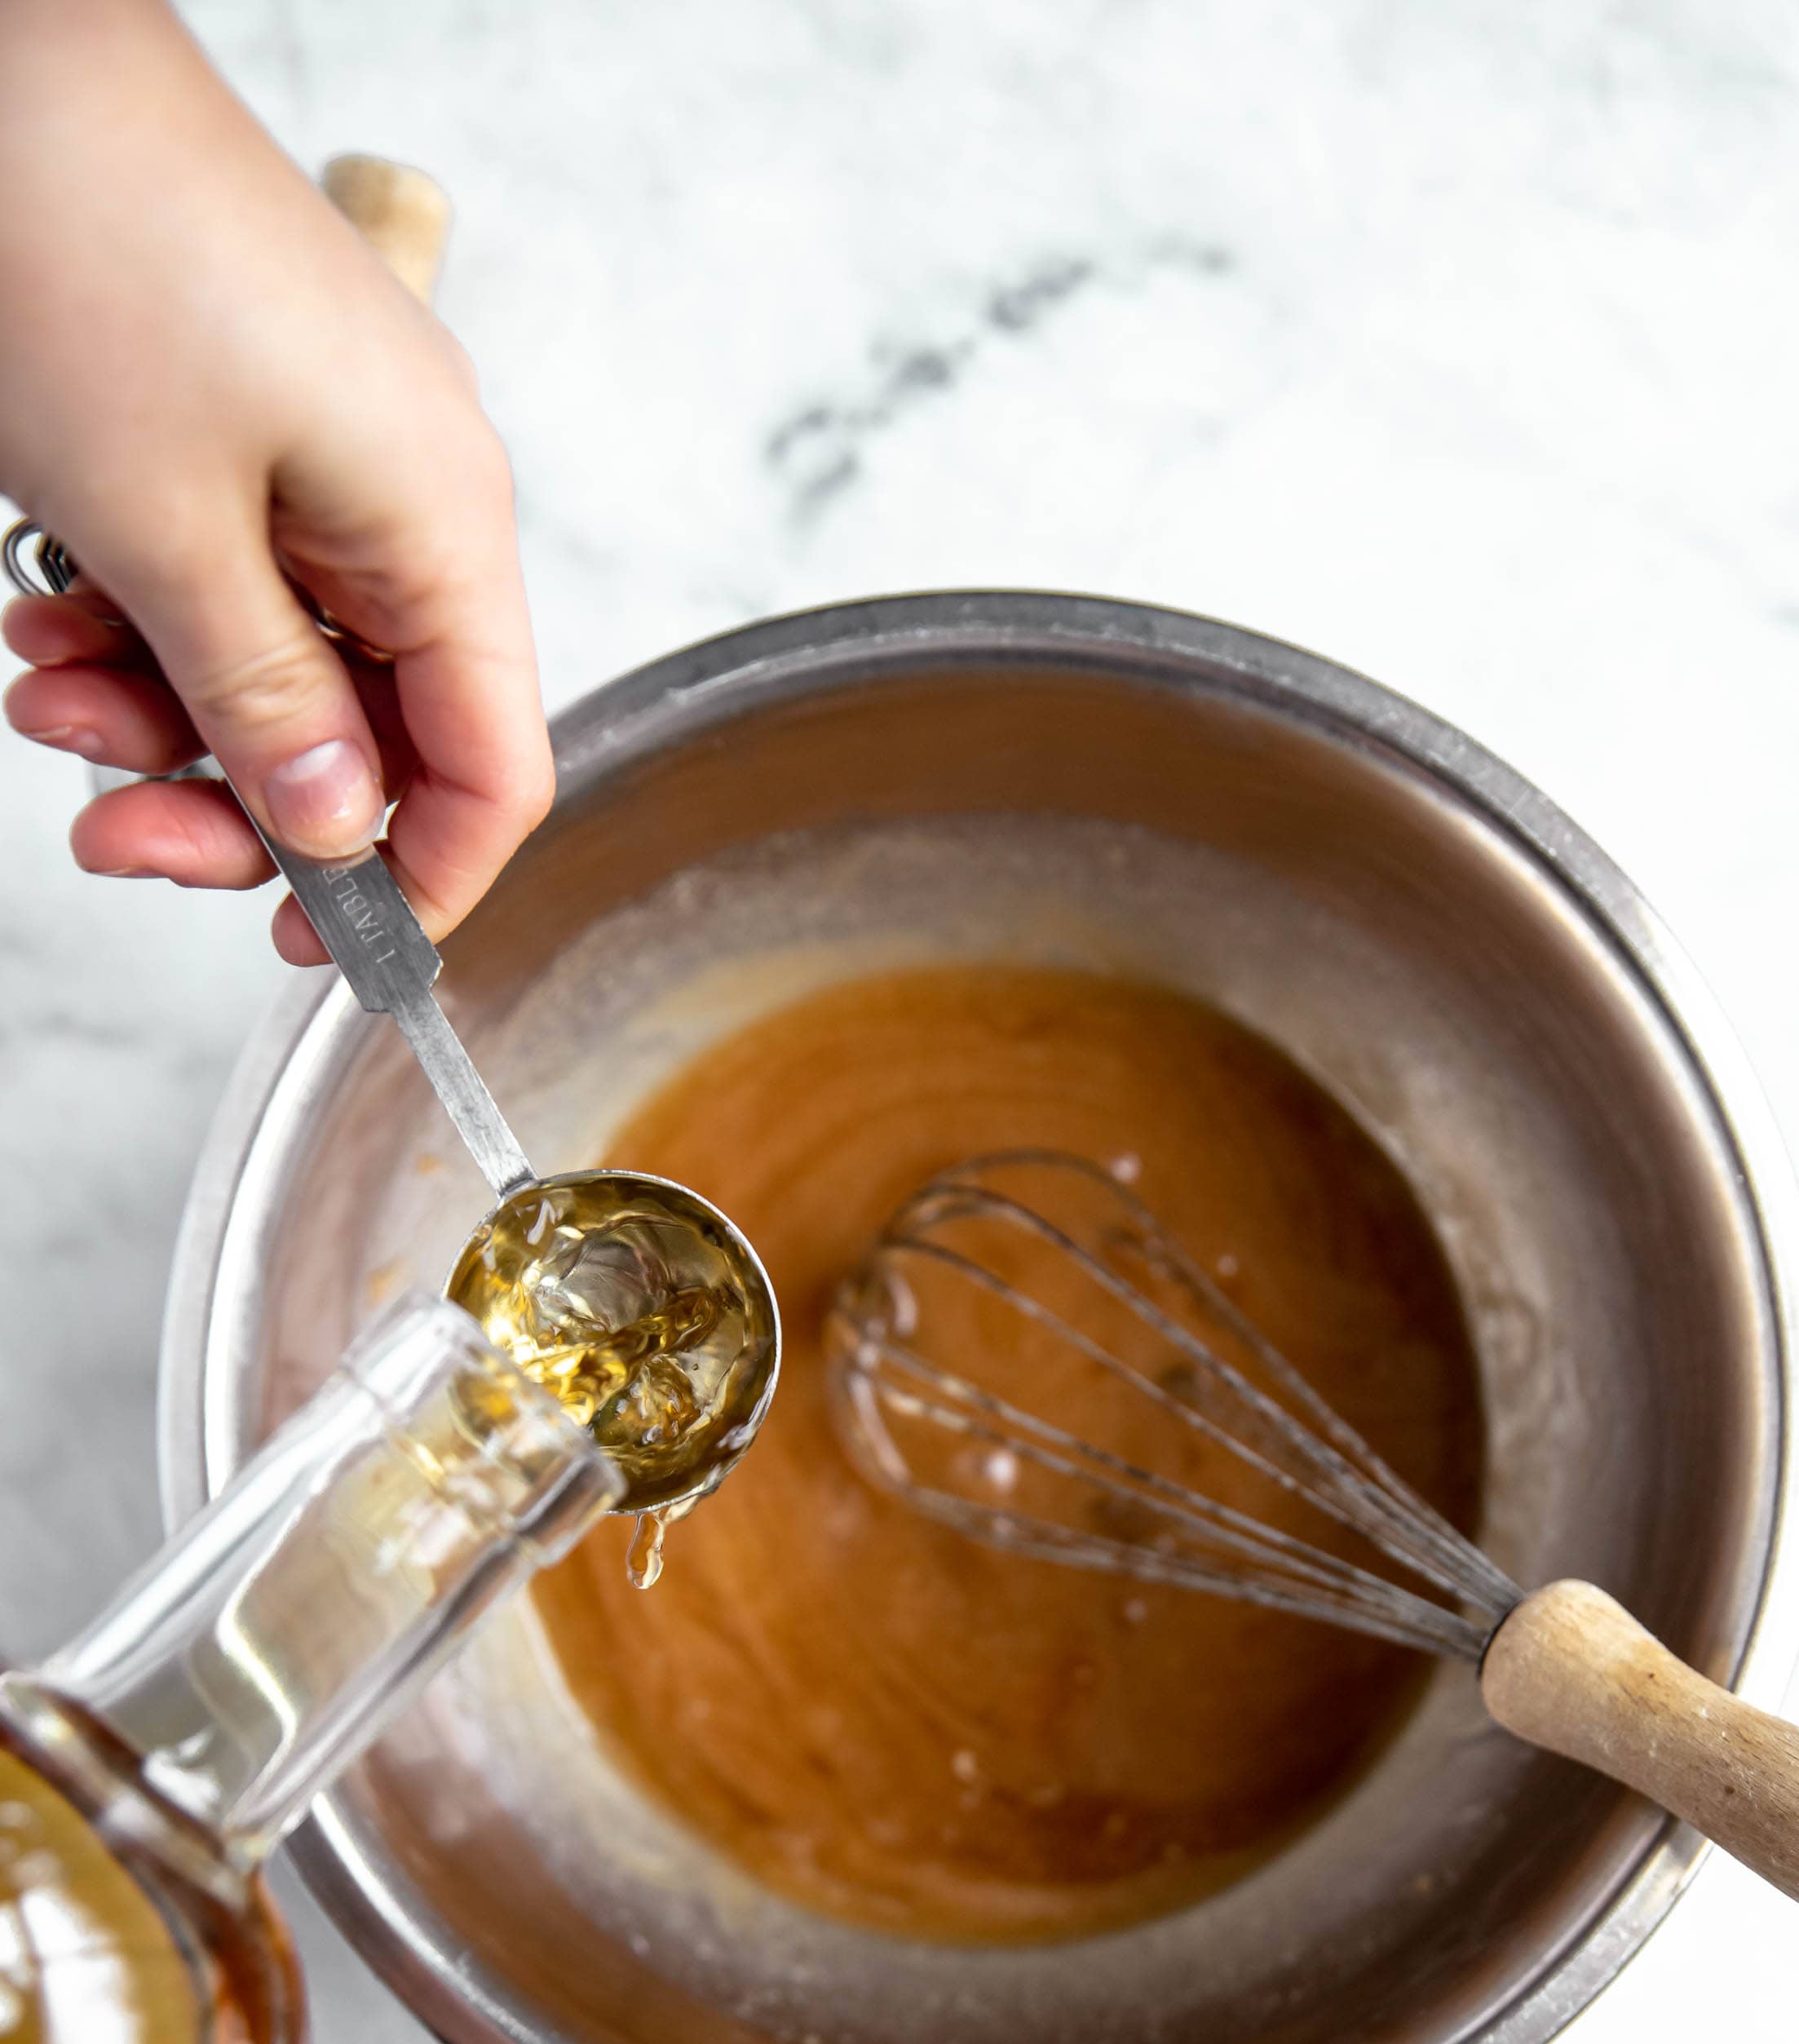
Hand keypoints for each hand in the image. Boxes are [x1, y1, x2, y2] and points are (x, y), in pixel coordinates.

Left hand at [0, 0, 553, 966]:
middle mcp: (414, 501)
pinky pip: (233, 584)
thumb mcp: (165, 531)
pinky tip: (51, 613)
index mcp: (441, 526)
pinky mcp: (260, 428)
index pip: (493, 765)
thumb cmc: (88, 245)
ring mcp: (338, 462)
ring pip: (286, 670)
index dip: (420, 878)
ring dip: (158, 715)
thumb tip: (337, 830)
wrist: (3, 58)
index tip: (320, 944)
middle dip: (234, 799)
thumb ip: (264, 707)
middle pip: (377, 735)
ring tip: (42, 685)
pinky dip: (142, 627)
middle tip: (113, 834)